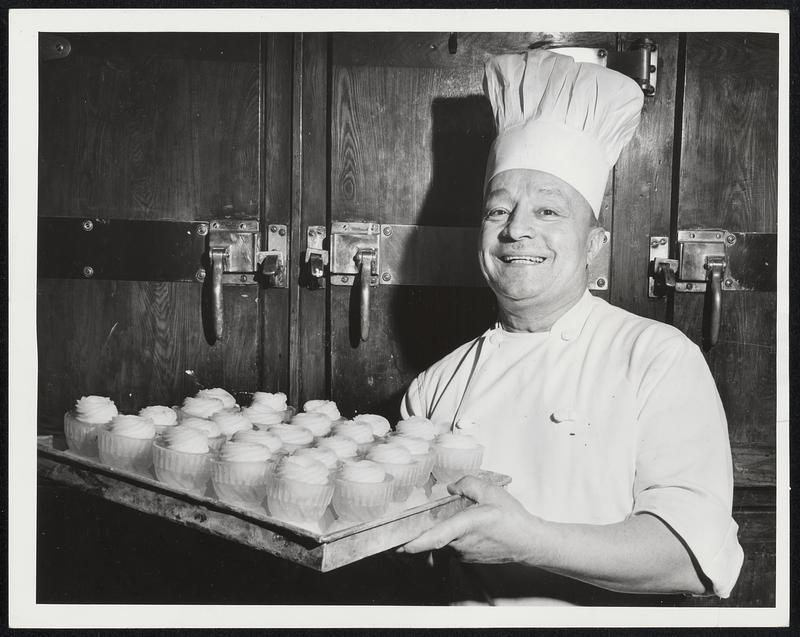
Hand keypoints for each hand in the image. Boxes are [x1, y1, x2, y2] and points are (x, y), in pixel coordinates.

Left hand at [399, 475, 544, 563]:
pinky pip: (453, 544)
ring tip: (464, 516)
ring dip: (445, 528)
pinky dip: (454, 535)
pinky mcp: (467, 558)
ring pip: (444, 538)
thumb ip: (468, 483)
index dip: (416, 543)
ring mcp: (463, 553)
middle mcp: (461, 544)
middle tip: (429, 514)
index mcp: (465, 526)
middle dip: (430, 524)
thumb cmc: (512, 518)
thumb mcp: (491, 491)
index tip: (400, 546)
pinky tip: (470, 525)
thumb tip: (452, 487)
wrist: (529, 541)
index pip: (436, 537)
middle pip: (435, 534)